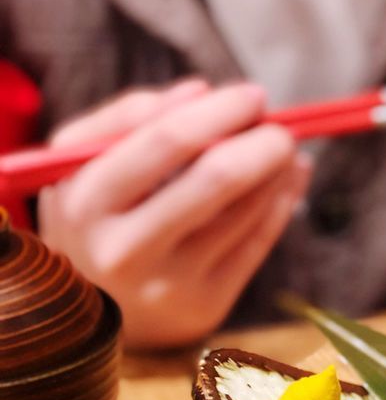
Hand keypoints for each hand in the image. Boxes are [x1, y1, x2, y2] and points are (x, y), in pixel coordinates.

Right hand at [39, 80, 310, 348]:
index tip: (254, 95)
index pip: (165, 140)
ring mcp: (168, 283)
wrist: (92, 308)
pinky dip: (281, 205)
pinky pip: (258, 244)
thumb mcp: (84, 164)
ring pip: (246, 211)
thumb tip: (201, 91)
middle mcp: (125, 248)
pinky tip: (288, 182)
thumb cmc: (95, 216)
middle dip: (261, 143)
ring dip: (277, 173)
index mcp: (86, 200)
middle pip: (215, 178)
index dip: (220, 112)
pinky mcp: (204, 305)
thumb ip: (130, 118)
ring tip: (284, 152)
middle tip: (282, 127)